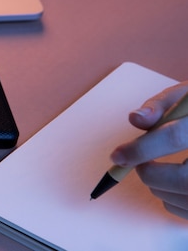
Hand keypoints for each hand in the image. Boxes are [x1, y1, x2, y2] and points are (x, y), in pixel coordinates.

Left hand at [111, 81, 187, 218]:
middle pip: (185, 180)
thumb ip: (160, 106)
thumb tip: (135, 118)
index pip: (175, 138)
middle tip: (140, 165)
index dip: (142, 149)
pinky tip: (173, 184)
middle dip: (152, 175)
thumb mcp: (184, 97)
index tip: (118, 156)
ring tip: (157, 172)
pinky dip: (173, 201)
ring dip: (160, 189)